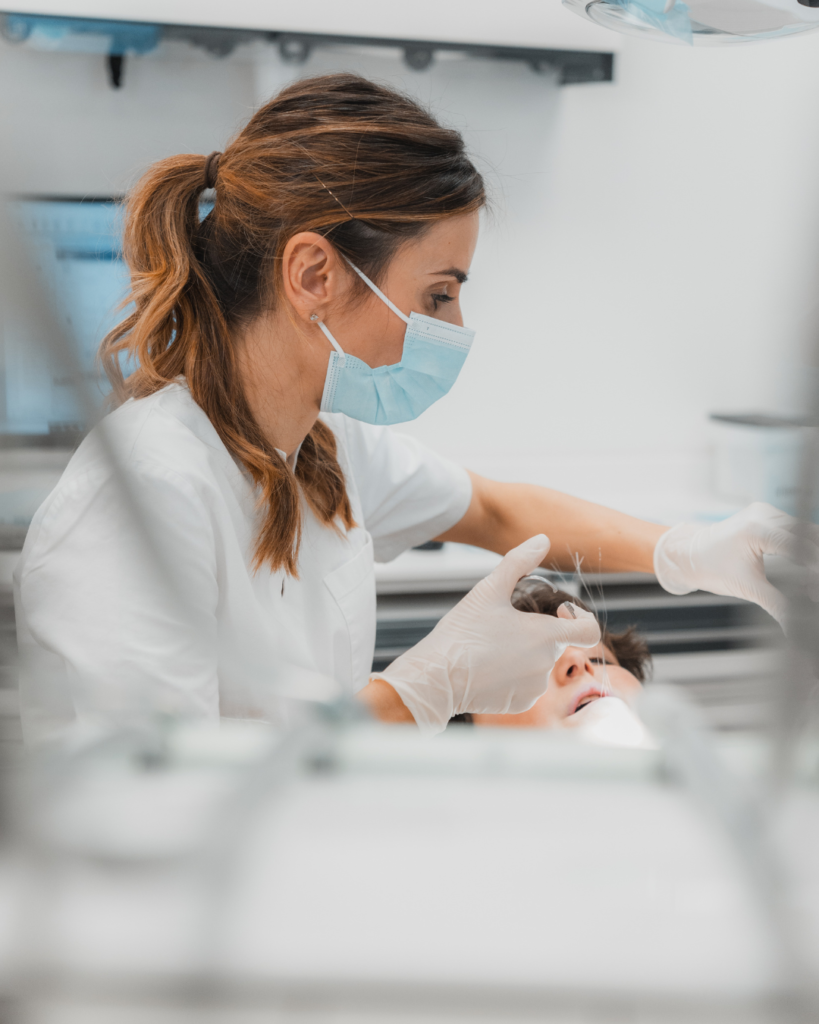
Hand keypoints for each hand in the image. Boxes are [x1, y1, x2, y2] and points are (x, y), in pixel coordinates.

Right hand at [377, 534, 600, 734]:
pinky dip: (514, 675)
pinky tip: (488, 667)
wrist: (437, 678)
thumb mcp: (489, 589)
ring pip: (539, 664)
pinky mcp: (520, 703)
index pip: (589, 630)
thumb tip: (542, 539)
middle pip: (556, 643)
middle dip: (538, 632)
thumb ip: (518, 561)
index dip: (579, 617)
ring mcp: (534, 687)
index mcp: (546, 635)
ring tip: (491, 646)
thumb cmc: (462, 632)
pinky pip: (526, 684)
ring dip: (525, 653)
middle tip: (504, 624)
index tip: (558, 611)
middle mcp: (546, 664)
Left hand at [653, 502, 814, 624]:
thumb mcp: (748, 588)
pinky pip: (796, 529)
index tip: (816, 586)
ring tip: (810, 585)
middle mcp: (762, 515)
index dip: (816, 566)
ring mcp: (765, 511)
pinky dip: (805, 548)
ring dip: (813, 555)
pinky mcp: (767, 514)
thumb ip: (778, 606)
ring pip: (806, 531)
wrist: (689, 554)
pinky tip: (805, 570)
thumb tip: (795, 626)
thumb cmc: (711, 568)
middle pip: (808, 534)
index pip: (800, 545)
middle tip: (814, 589)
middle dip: (816, 562)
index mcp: (756, 529)